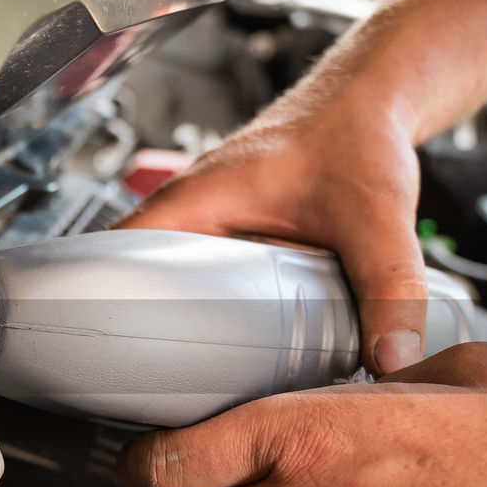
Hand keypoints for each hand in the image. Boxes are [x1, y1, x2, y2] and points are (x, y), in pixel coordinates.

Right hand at [114, 82, 427, 374]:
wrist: (372, 101)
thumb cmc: (356, 130)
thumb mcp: (376, 216)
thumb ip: (390, 288)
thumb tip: (392, 358)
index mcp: (195, 200)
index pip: (114, 253)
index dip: (94, 301)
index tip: (96, 349)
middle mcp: (190, 211)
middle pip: (133, 279)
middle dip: (134, 330)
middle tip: (149, 385)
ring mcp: (207, 224)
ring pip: (166, 282)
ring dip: (170, 322)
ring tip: (179, 379)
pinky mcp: (231, 236)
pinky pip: (198, 279)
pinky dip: (204, 310)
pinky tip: (227, 347)